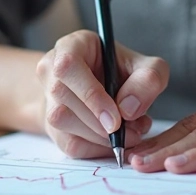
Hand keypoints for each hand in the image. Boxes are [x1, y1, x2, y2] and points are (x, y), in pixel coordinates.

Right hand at [35, 30, 168, 157]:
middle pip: (63, 97)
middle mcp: (51, 69)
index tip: (116, 119)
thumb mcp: (145, 67)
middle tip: (132, 130)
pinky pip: (67, 143)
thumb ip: (148, 79)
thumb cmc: (122, 73)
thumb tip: (128, 109)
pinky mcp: (50, 125)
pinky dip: (95, 148)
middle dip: (100, 122)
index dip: (90, 95)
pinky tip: (113, 141)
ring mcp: (47, 97)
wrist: (103, 88)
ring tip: (128, 133)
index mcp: (71, 46)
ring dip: (98, 136)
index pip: (68, 66)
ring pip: (61, 121)